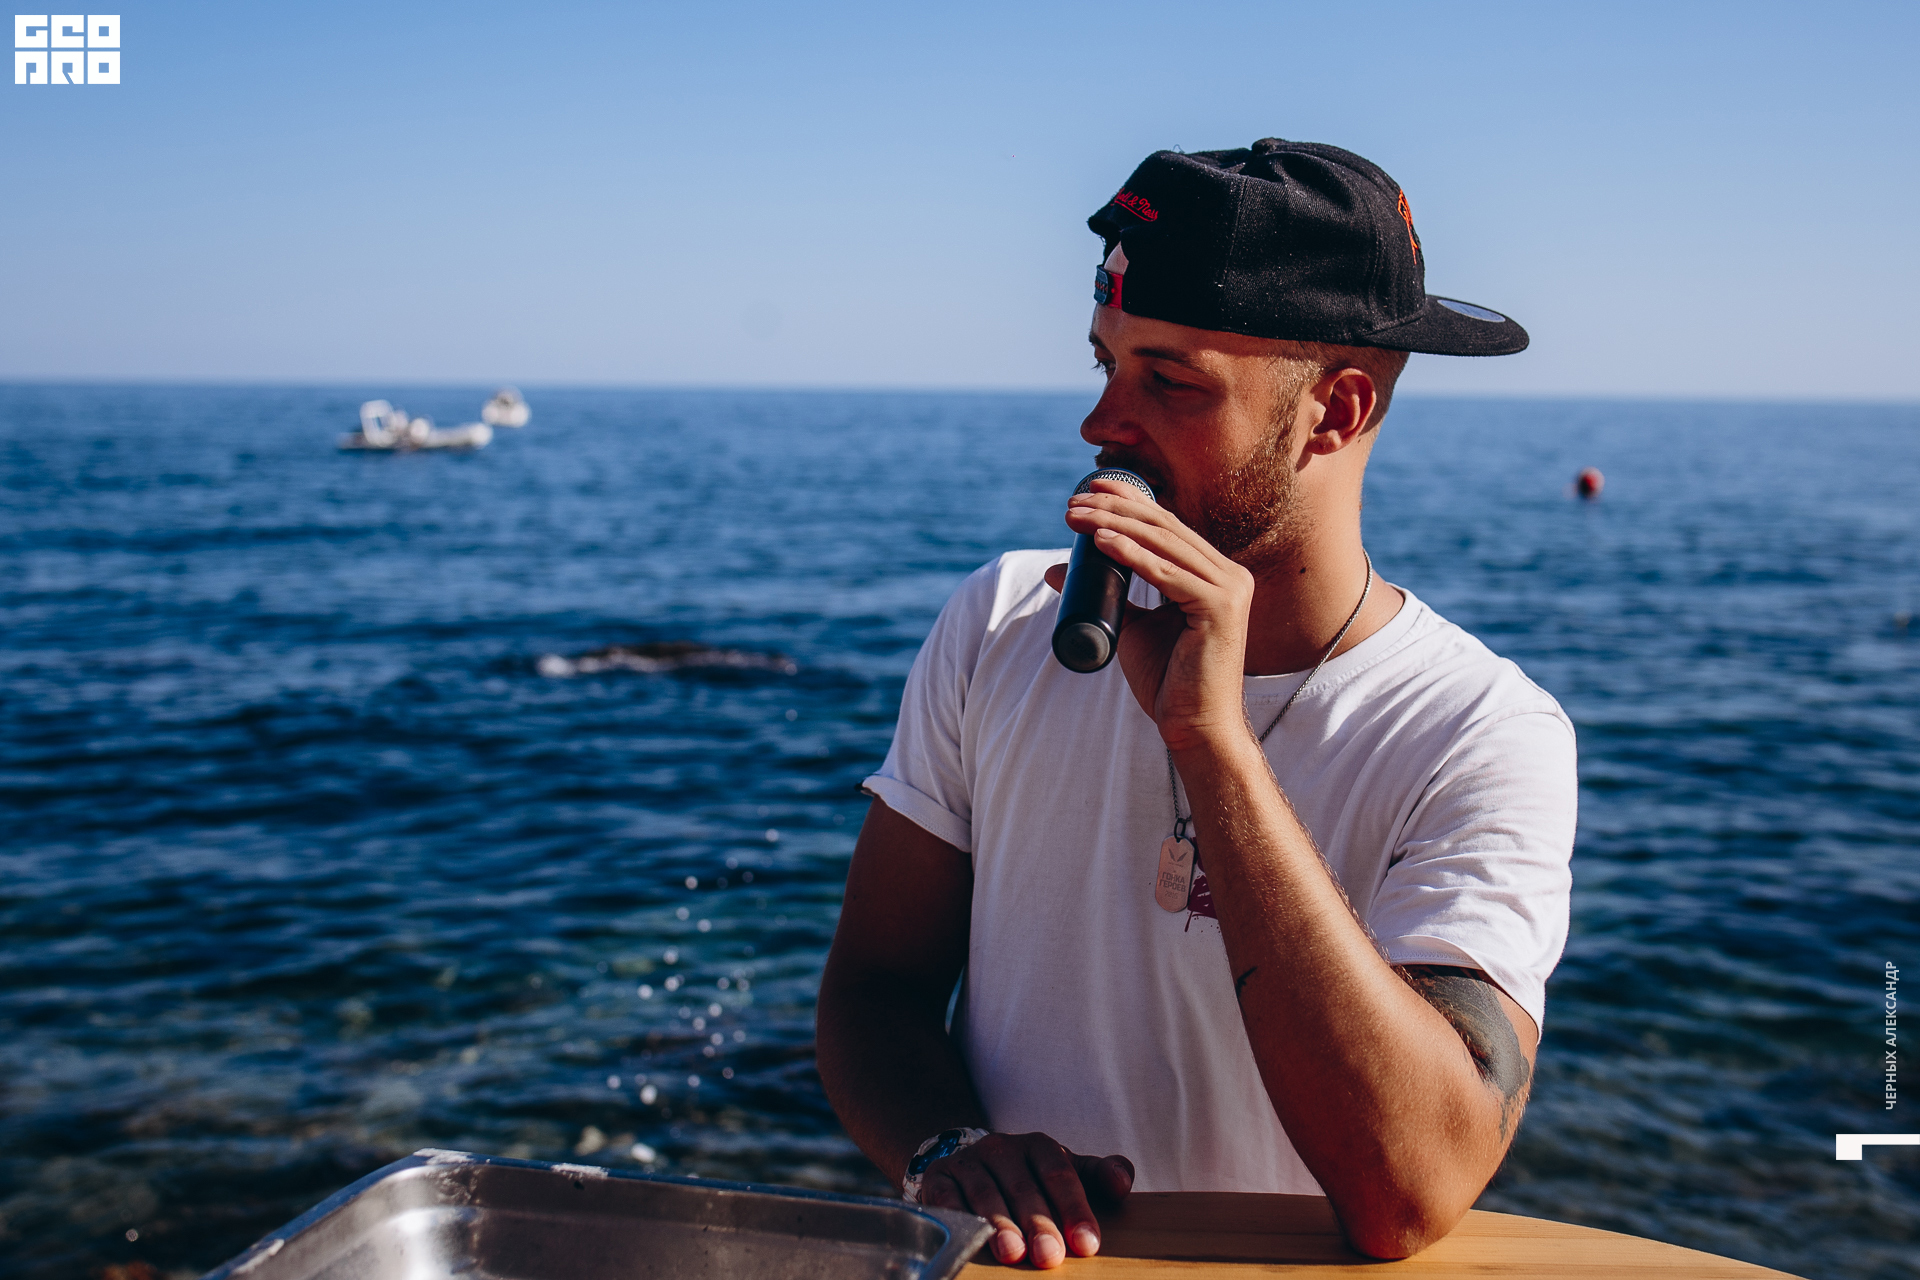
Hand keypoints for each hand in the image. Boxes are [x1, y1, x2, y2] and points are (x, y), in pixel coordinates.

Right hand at [918, 1131, 1133, 1267]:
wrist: (973, 1168)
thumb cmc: (1030, 1179)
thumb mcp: (1066, 1172)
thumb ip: (1099, 1176)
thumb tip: (1122, 1182)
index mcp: (1038, 1146)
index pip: (1060, 1173)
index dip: (1075, 1208)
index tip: (1087, 1243)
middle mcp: (1001, 1148)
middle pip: (1023, 1187)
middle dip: (1038, 1223)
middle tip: (1050, 1256)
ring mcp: (968, 1162)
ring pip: (984, 1192)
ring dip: (999, 1224)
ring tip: (1012, 1253)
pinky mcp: (937, 1178)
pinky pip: (944, 1197)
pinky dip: (955, 1216)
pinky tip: (967, 1237)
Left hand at [1048, 478, 1255, 751]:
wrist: (1193, 726)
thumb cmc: (1167, 680)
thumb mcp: (1130, 626)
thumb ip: (1106, 594)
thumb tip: (1056, 568)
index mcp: (1215, 574)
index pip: (1167, 527)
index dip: (1129, 502)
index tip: (1088, 491)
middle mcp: (1229, 575)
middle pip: (1163, 528)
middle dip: (1115, 508)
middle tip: (1072, 501)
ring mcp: (1229, 589)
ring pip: (1162, 545)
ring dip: (1114, 525)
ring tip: (1074, 517)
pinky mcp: (1220, 608)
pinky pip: (1166, 574)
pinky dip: (1132, 555)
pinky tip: (1102, 541)